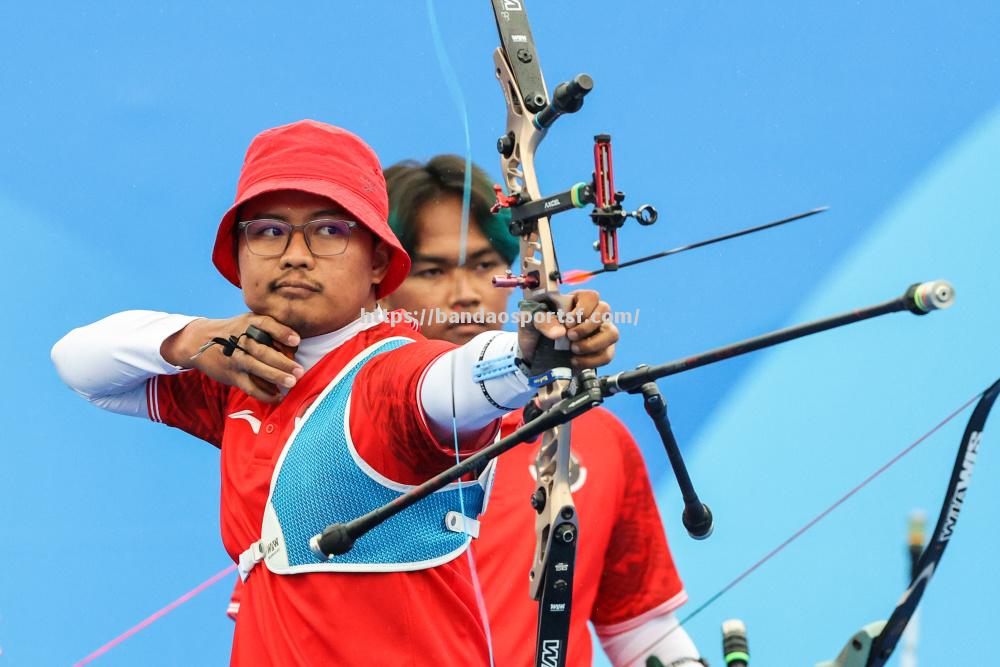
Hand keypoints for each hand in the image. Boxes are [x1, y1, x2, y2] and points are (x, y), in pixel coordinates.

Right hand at [161, 314, 303, 402]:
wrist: (200, 341)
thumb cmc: (235, 331)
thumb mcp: (248, 321)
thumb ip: (269, 328)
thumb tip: (295, 346)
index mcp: (248, 323)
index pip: (266, 325)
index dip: (282, 333)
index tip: (296, 341)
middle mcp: (241, 340)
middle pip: (263, 351)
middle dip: (282, 362)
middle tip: (299, 370)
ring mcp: (235, 358)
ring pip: (256, 368)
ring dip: (275, 376)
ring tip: (292, 382)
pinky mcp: (232, 375)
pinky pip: (249, 386)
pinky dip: (264, 393)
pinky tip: (278, 396)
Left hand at [517, 290, 618, 370]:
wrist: (532, 354)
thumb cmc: (534, 330)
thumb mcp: (530, 321)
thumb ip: (542, 321)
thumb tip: (559, 333)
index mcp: (575, 300)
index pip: (591, 296)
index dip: (583, 309)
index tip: (568, 322)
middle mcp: (591, 314)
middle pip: (605, 311)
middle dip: (587, 326)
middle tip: (570, 337)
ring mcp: (598, 333)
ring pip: (612, 333)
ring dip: (593, 344)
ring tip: (573, 349)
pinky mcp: (600, 351)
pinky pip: (608, 355)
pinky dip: (592, 360)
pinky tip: (575, 361)